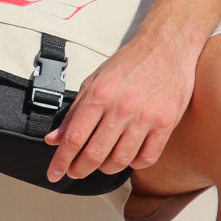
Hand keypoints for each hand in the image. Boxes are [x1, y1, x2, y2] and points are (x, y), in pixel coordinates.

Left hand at [42, 30, 200, 182]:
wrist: (166, 46)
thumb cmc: (129, 63)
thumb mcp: (95, 80)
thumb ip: (74, 111)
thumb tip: (54, 138)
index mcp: (100, 93)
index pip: (74, 137)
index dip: (61, 160)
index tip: (54, 174)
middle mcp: (121, 107)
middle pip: (94, 153)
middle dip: (80, 169)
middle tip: (75, 171)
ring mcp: (145, 117)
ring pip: (120, 160)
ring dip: (106, 168)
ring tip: (101, 163)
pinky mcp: (166, 123)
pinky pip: (147, 158)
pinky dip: (134, 163)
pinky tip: (128, 156)